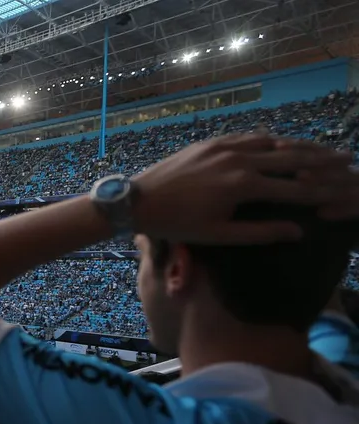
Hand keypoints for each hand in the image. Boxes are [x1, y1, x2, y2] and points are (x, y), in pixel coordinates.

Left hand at [131, 133, 356, 243]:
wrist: (138, 200)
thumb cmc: (178, 224)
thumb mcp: (219, 235)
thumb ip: (261, 233)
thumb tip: (298, 232)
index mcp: (244, 185)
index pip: (296, 187)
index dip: (324, 189)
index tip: (346, 189)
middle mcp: (240, 159)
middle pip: (292, 157)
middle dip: (324, 160)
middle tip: (349, 161)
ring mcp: (226, 146)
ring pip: (273, 142)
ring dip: (301, 146)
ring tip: (324, 150)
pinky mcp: (213, 141)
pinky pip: (250, 137)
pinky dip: (272, 140)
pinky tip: (283, 143)